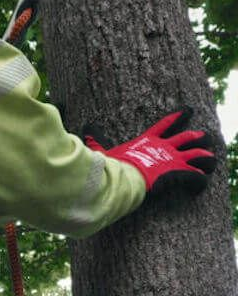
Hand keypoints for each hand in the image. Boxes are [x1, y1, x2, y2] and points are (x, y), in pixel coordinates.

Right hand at [84, 107, 216, 194]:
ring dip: (205, 158)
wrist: (119, 181)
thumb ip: (96, 140)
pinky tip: (200, 185)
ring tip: (209, 162)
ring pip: (200, 155)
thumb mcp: (102, 152)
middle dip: (197, 137)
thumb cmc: (110, 167)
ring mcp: (174, 161)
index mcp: (148, 141)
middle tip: (203, 137)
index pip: (166, 124)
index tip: (188, 110)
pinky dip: (200, 181)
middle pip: (188, 137)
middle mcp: (164, 148)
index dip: (178, 116)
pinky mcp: (179, 175)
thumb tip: (87, 126)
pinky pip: (197, 177)